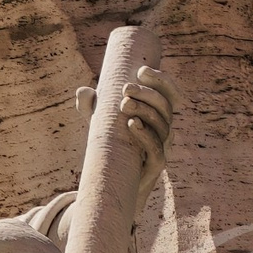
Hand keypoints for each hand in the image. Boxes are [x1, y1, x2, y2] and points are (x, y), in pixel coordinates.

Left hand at [74, 66, 182, 191]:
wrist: (112, 183)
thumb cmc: (110, 147)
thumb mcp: (98, 123)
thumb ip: (90, 106)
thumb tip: (84, 91)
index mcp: (155, 115)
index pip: (168, 93)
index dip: (161, 80)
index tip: (141, 69)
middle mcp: (163, 129)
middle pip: (165, 106)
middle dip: (147, 93)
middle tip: (125, 88)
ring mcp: (162, 148)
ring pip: (163, 125)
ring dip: (145, 111)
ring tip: (124, 103)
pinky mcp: (156, 167)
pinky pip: (158, 150)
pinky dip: (146, 136)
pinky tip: (131, 124)